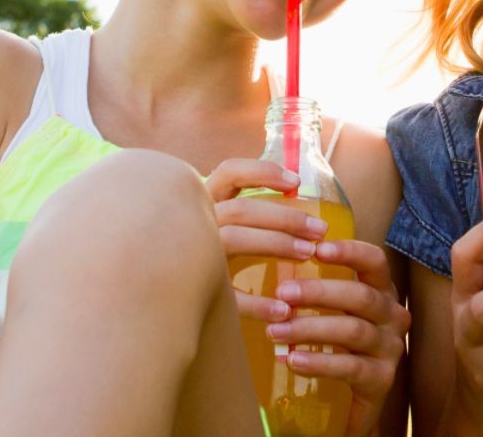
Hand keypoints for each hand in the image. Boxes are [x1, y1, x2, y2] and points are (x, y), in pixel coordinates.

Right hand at [207, 157, 323, 322]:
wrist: (162, 302)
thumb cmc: (203, 254)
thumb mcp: (218, 225)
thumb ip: (247, 212)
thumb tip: (299, 200)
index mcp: (204, 202)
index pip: (229, 173)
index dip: (263, 172)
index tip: (296, 182)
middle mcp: (195, 224)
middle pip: (242, 209)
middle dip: (285, 217)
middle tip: (319, 229)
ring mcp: (191, 255)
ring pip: (234, 239)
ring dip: (276, 243)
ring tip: (308, 253)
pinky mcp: (192, 292)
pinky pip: (228, 296)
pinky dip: (258, 303)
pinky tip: (285, 310)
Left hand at [270, 238, 410, 436]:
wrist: (353, 401)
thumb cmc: (336, 344)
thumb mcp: (333, 312)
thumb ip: (315, 291)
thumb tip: (271, 266)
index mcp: (382, 291)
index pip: (375, 261)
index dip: (349, 252)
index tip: (316, 248)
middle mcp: (393, 315)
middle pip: (360, 296)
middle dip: (318, 292)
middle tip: (281, 293)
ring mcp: (391, 348)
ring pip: (353, 330)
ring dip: (310, 328)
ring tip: (275, 331)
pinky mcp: (382, 379)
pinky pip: (350, 367)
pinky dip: (319, 363)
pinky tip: (292, 360)